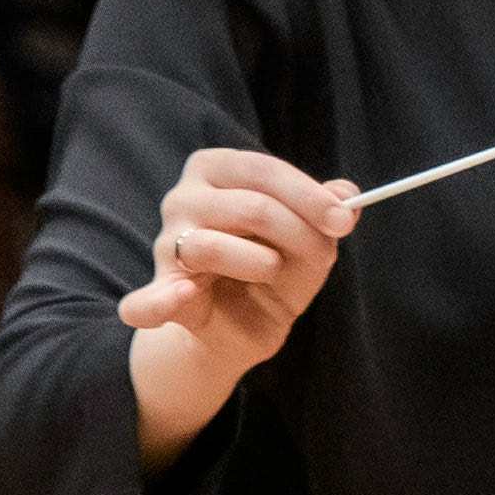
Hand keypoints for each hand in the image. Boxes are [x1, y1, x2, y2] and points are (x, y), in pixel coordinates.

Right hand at [119, 143, 357, 453]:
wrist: (242, 324)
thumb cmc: (273, 268)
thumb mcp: (309, 239)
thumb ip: (326, 213)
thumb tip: (347, 193)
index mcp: (215, 169)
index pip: (262, 169)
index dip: (307, 195)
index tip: (343, 220)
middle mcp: (182, 198)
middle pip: (250, 206)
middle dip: (298, 232)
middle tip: (324, 255)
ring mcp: (166, 245)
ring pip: (212, 246)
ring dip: (261, 265)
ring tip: (271, 273)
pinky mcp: (160, 293)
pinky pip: (147, 300)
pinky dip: (159, 301)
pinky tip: (185, 295)